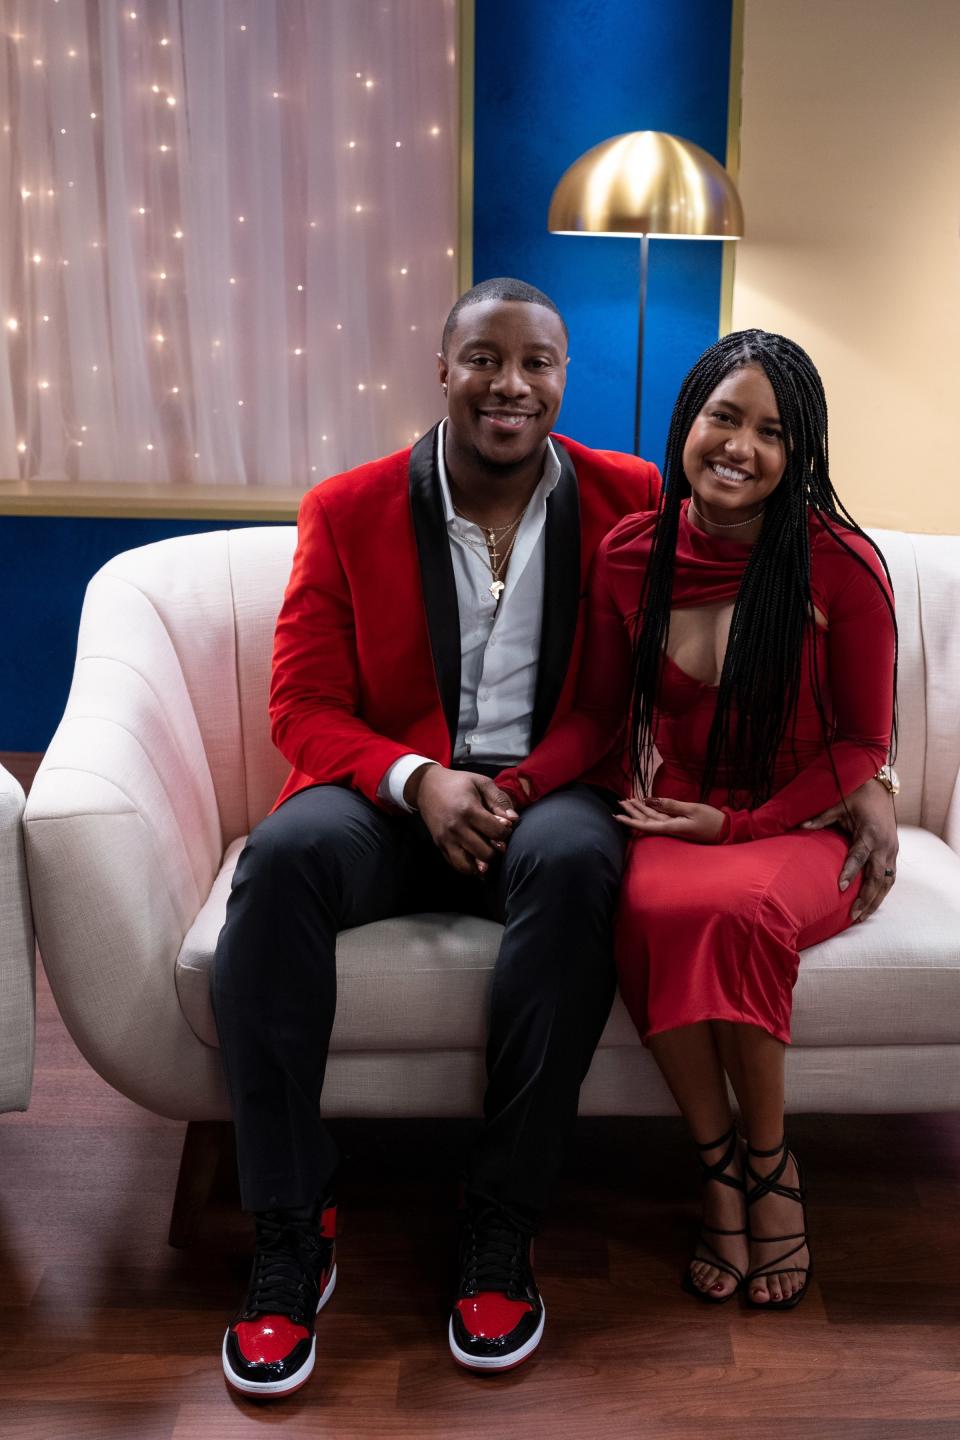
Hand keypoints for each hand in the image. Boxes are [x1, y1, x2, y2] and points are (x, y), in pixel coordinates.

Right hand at [410, 765, 517, 875]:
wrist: (426, 786)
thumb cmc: (458, 783)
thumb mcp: (482, 783)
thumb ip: (500, 800)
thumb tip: (514, 820)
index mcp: (468, 810)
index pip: (496, 832)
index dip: (506, 831)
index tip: (504, 825)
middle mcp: (456, 828)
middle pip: (486, 854)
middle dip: (496, 849)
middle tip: (496, 839)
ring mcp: (446, 839)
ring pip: (469, 867)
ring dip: (482, 862)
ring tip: (486, 851)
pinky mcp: (439, 845)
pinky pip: (457, 865)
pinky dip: (469, 866)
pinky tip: (476, 857)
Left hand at [616, 795, 724, 842]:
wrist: (727, 831)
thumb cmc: (711, 821)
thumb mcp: (692, 810)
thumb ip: (671, 805)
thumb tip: (651, 800)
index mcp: (671, 827)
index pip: (644, 825)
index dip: (629, 820)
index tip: (616, 816)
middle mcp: (670, 828)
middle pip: (646, 820)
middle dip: (632, 811)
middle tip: (620, 802)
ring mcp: (674, 826)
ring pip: (652, 817)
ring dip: (640, 809)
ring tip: (628, 801)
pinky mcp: (679, 824)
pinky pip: (661, 817)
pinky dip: (652, 809)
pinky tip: (647, 804)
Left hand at [802, 778, 897, 921]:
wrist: (880, 788)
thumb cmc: (857, 796)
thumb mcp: (838, 804)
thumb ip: (821, 818)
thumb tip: (800, 826)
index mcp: (870, 833)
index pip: (860, 857)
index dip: (850, 872)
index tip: (839, 888)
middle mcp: (884, 845)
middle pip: (877, 877)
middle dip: (866, 898)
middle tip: (853, 916)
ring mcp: (892, 850)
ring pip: (886, 881)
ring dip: (875, 900)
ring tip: (861, 917)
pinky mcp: (893, 852)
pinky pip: (890, 877)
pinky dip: (882, 892)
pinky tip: (871, 904)